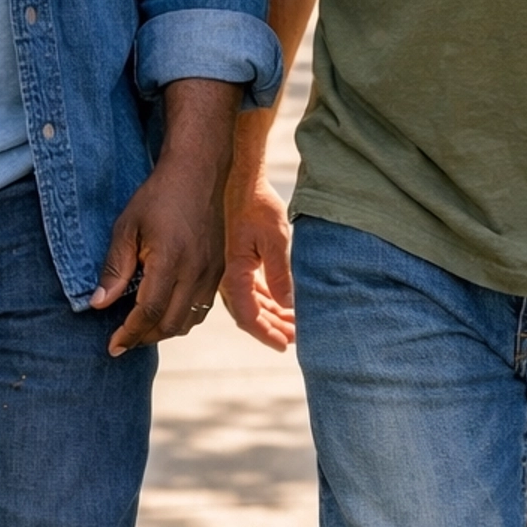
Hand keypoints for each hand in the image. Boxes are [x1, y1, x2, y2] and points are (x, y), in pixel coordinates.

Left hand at [89, 77, 237, 356]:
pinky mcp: (220, 269)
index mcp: (171, 261)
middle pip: (170, 324)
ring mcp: (212, 272)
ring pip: (189, 321)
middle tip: (123, 340)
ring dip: (164, 331)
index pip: (148, 313)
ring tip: (141, 328)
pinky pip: (202, 308)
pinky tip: (165, 311)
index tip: (112, 346)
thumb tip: (99, 304)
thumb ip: (115, 267)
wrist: (199, 171)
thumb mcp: (127, 226)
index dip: (129, 334)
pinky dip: (182, 318)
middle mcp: (196, 272)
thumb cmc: (159, 195)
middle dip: (144, 338)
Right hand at [221, 162, 294, 350]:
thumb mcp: (275, 240)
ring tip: (294, 327)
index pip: (249, 316)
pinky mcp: (240, 261)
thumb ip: (280, 274)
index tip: (285, 345)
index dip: (266, 334)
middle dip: (272, 329)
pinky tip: (284, 305)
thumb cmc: (258, 206)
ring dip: (272, 316)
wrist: (243, 180)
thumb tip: (288, 306)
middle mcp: (230, 276)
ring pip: (252, 304)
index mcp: (234, 274)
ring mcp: (234, 269)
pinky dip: (269, 300)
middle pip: (250, 314)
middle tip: (295, 340)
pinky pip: (253, 290)